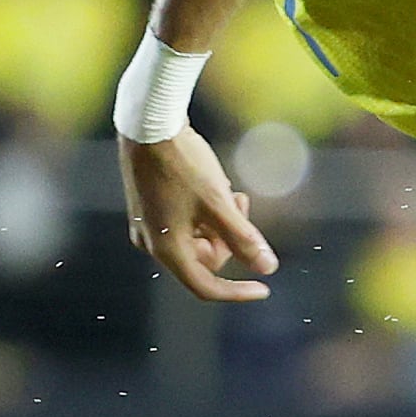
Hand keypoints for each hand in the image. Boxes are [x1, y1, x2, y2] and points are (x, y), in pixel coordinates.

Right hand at [118, 127, 275, 302]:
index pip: (206, 286)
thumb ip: (243, 238)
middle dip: (228, 238)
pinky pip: (184, 222)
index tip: (264, 288)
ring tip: (229, 190)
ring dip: (219, 221)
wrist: (148, 124)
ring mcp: (147, 224)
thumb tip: (268, 268)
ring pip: (196, 238)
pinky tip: (212, 184)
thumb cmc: (182, 163)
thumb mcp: (218, 203)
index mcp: (167, 249)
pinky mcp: (148, 206)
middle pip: (203, 259)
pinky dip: (204, 211)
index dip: (237, 291)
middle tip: (242, 204)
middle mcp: (152, 243)